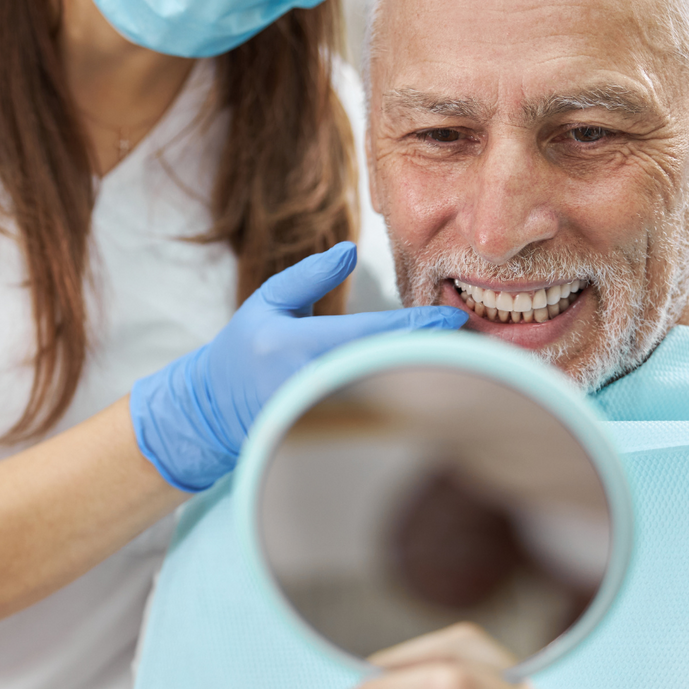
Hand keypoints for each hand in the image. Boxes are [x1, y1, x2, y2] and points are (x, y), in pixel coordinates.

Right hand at [130, 242, 465, 491]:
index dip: (417, 328)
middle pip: (388, 370)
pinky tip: (433, 393)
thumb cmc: (242, 350)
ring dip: (425, 382)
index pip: (370, 335)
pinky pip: (373, 418)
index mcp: (296, 345)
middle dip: (433, 357)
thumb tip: (351, 249)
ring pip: (385, 398)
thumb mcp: (267, 302)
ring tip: (465, 366)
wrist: (211, 412)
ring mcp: (319, 417)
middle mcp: (310, 385)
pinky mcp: (325, 439)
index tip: (454, 319)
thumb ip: (309, 276)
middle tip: (477, 344)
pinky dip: (405, 404)